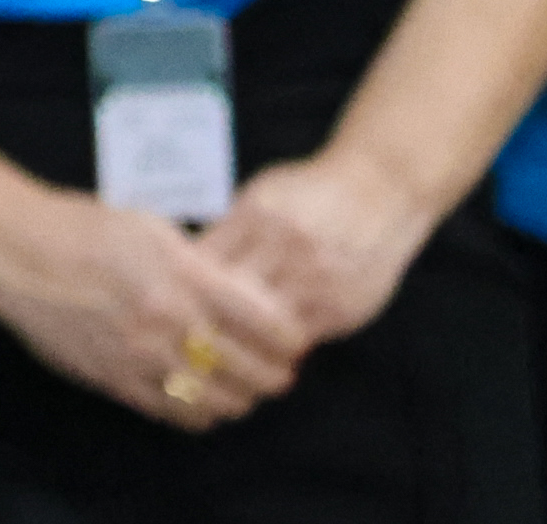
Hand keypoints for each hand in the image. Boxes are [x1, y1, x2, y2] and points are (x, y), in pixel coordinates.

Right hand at [0, 186, 309, 429]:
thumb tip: (241, 295)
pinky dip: (201, 412)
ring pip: (217, 400)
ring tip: (247, 387)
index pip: (265, 322)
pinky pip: (174, 413)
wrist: (14, 252)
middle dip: (276, 373)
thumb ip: (200, 263)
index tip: (294, 337)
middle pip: (249, 369)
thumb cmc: (80, 227)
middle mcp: (166, 322)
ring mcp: (139, 357)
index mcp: (182, 276)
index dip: (290, 337)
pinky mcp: (113, 380)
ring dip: (242, 398)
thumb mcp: (150, 228)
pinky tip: (205, 399)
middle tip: (283, 369)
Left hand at [197, 153, 439, 348]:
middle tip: (181, 339)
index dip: (180, 290)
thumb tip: (186, 263)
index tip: (164, 304)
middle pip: (228, 298)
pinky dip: (273, 347)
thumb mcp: (264, 194)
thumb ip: (231, 229)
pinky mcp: (341, 306)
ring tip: (215, 355)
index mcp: (256, 215)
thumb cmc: (312, 191)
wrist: (382, 189)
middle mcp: (284, 246)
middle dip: (203, 320)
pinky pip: (297, 338)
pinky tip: (257, 351)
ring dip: (238, 342)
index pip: (204, 264)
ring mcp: (315, 280)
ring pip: (262, 326)